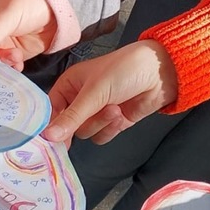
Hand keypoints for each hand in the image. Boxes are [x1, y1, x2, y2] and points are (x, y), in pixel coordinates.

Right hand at [43, 40, 178, 143]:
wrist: (162, 72)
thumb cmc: (124, 71)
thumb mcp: (94, 92)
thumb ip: (71, 117)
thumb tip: (47, 138)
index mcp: (69, 86)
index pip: (50, 111)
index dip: (51, 124)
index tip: (48, 138)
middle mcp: (79, 100)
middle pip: (68, 126)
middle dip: (84, 121)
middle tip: (95, 113)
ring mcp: (96, 113)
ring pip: (85, 133)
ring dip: (100, 123)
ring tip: (115, 107)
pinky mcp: (111, 123)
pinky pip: (100, 137)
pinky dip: (110, 130)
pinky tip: (121, 116)